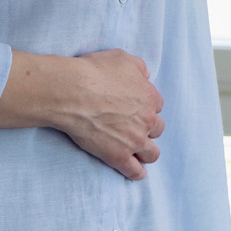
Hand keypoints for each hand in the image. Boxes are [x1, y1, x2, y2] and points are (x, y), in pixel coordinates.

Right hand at [59, 48, 164, 178]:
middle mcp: (147, 120)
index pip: (157, 105)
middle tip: (133, 128)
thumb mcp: (121, 58)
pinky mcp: (118, 156)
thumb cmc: (94, 72)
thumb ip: (138, 67)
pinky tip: (136, 172)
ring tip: (138, 152)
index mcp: (149, 97)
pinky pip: (135, 171)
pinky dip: (137, 172)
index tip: (135, 109)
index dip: (145, 107)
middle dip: (147, 128)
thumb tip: (146, 76)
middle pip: (157, 129)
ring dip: (146, 152)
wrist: (73, 93)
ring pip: (152, 153)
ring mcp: (134, 140)